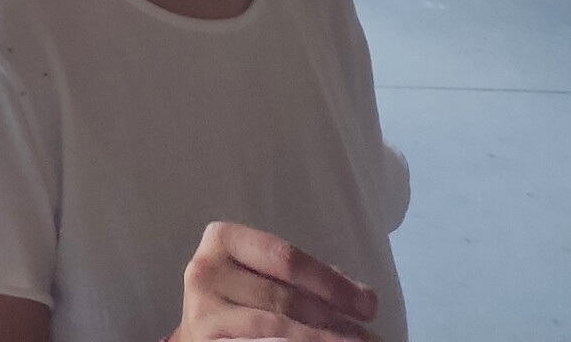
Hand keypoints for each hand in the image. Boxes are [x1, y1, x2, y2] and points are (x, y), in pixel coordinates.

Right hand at [170, 222, 379, 341]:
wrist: (206, 333)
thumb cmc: (246, 299)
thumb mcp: (270, 277)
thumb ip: (309, 280)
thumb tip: (364, 298)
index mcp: (222, 239)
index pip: (285, 259)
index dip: (331, 283)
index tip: (368, 307)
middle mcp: (205, 271)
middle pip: (284, 297)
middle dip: (333, 320)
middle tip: (368, 336)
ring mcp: (202, 311)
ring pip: (276, 327)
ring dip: (321, 339)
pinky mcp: (207, 341)